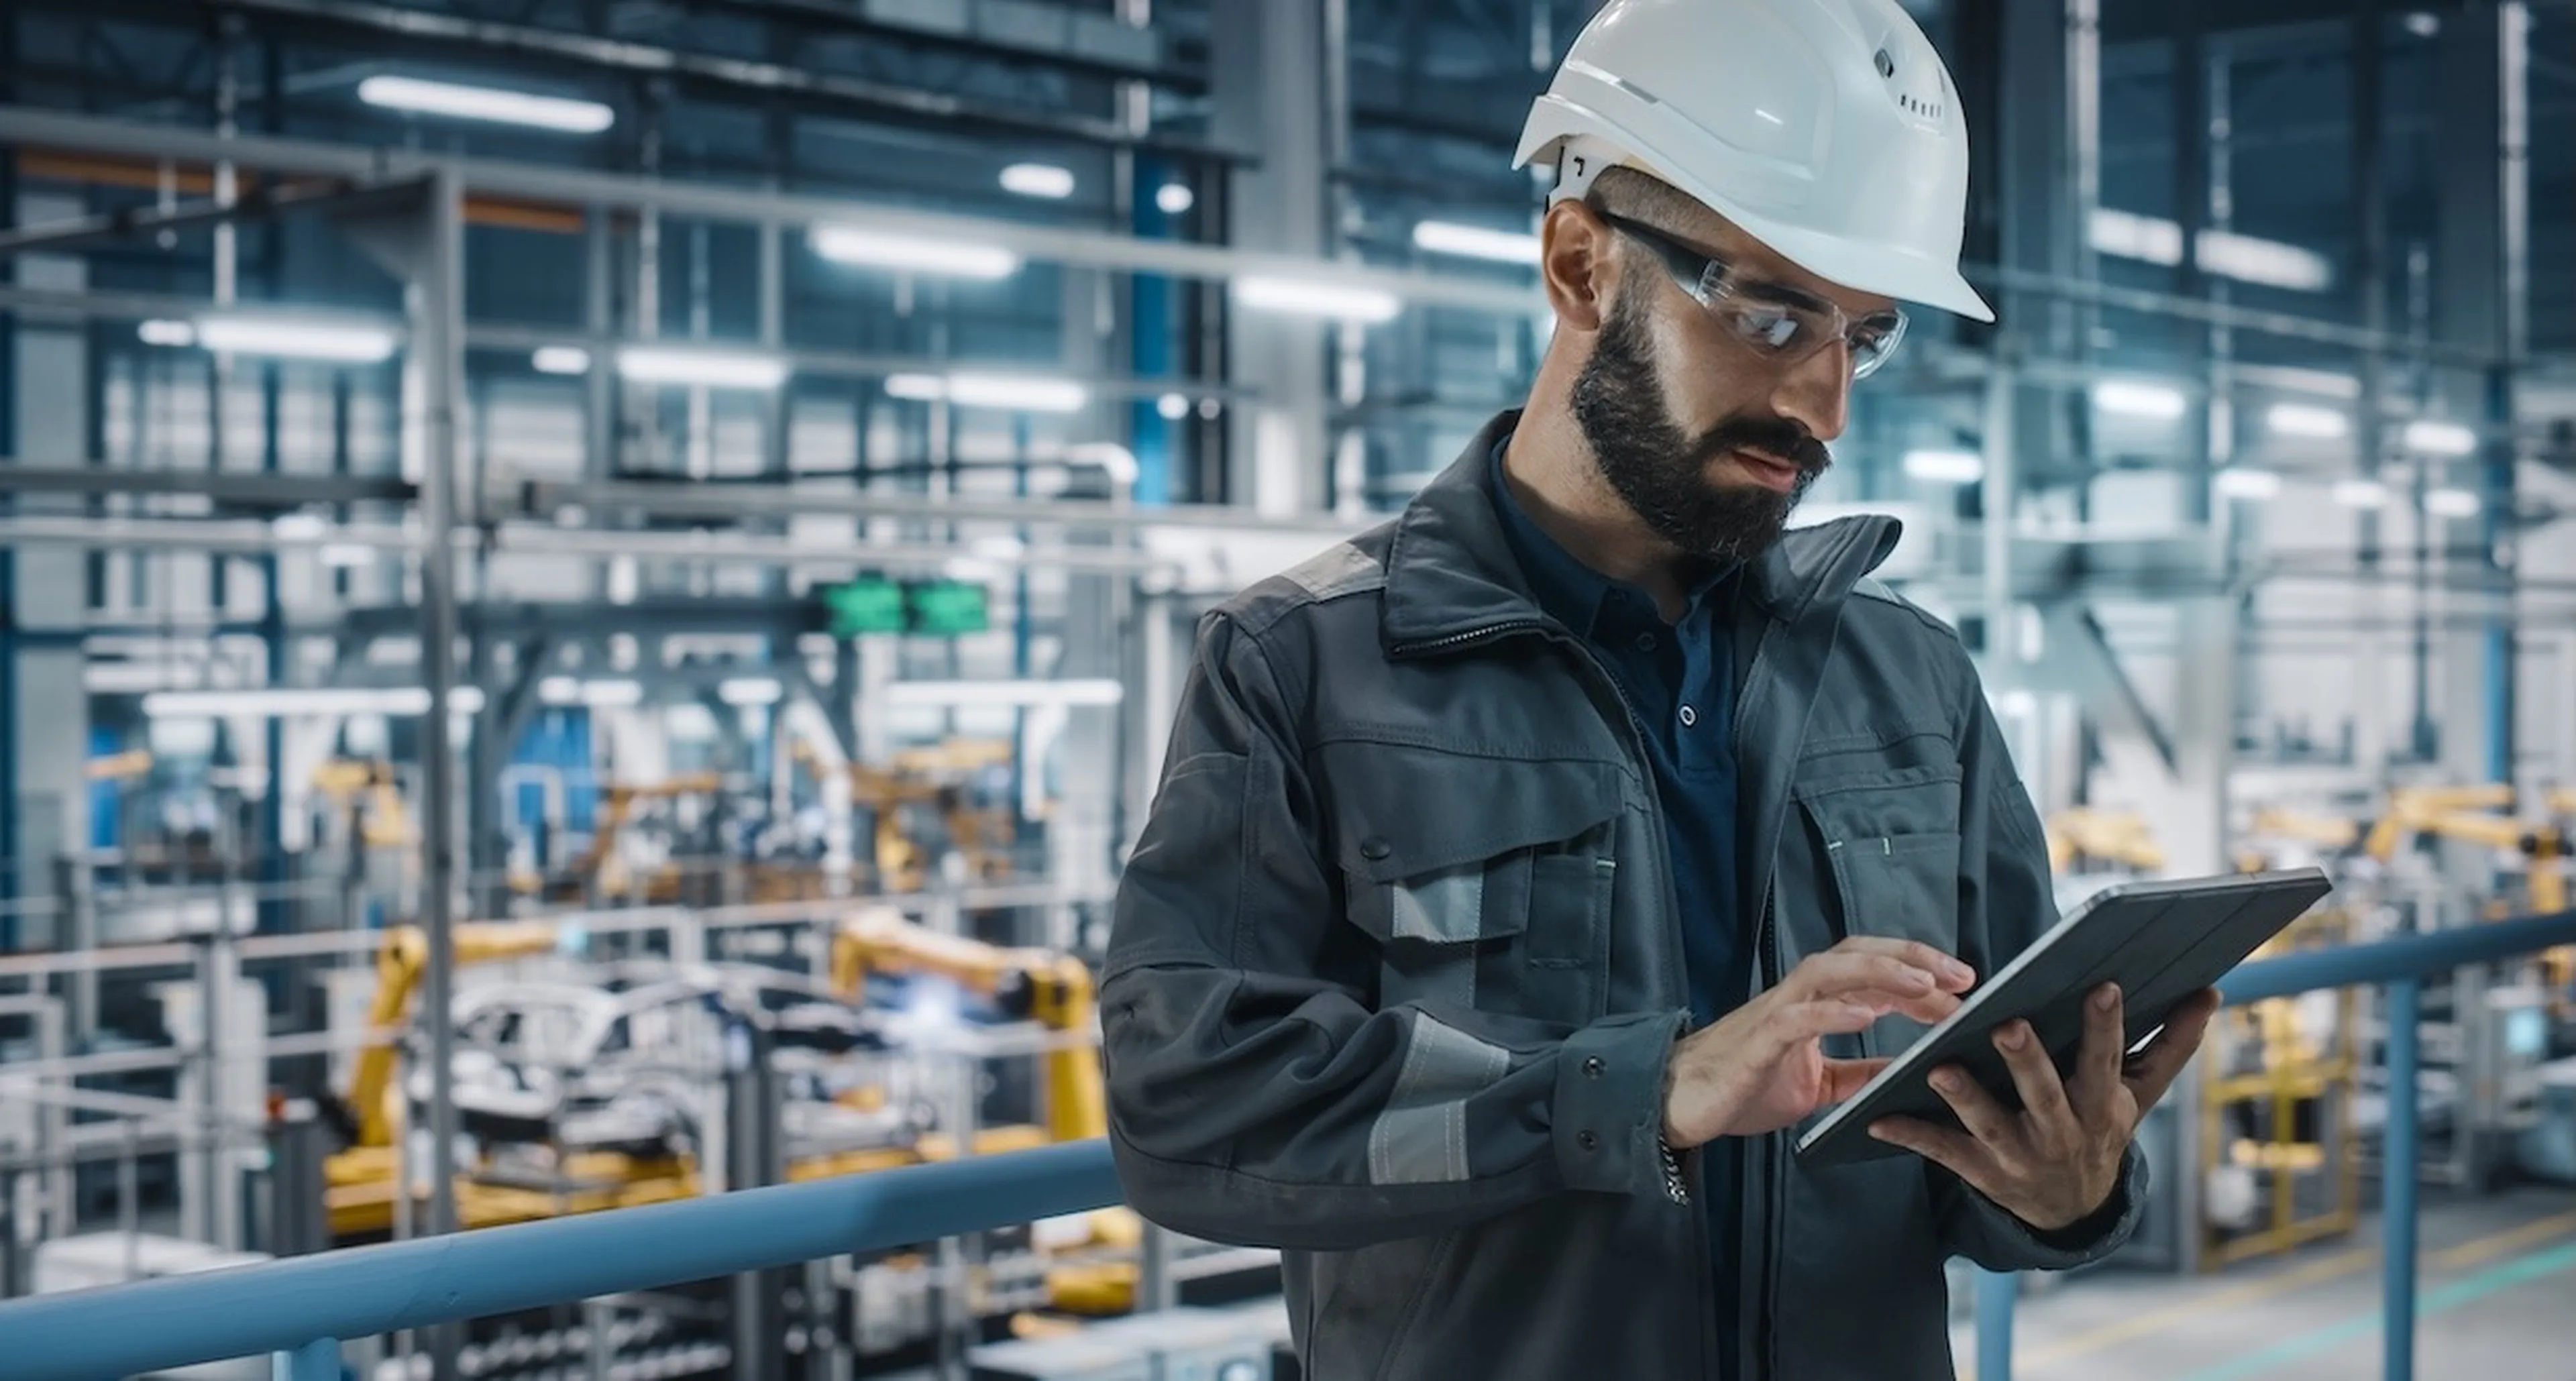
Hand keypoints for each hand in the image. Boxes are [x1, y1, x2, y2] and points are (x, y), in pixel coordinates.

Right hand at [1661, 937, 1975, 1148]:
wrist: (1679, 1102)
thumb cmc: (1745, 1085)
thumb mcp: (1820, 1085)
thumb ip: (1861, 1073)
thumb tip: (1908, 1071)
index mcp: (1814, 1003)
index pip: (1873, 971)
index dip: (1919, 972)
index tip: (1965, 987)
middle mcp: (1797, 996)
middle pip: (1857, 954)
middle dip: (1912, 959)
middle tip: (1962, 976)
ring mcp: (1775, 1013)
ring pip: (1829, 972)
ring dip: (1880, 972)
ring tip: (1925, 984)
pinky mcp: (1758, 1041)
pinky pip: (1798, 1017)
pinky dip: (1834, 1012)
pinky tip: (1868, 1015)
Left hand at [1867, 983, 2221, 1231]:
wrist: (2073, 1210)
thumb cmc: (2102, 1127)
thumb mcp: (2140, 1095)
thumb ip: (2171, 1044)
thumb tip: (2211, 991)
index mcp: (2101, 1106)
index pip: (2106, 1061)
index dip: (2105, 1027)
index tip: (2102, 985)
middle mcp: (2062, 1133)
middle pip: (2045, 1094)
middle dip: (2028, 1062)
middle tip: (2008, 1025)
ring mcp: (2019, 1156)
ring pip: (1990, 1124)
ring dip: (1964, 1098)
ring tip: (1937, 1068)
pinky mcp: (1981, 1172)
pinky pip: (1942, 1152)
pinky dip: (1910, 1135)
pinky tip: (1876, 1117)